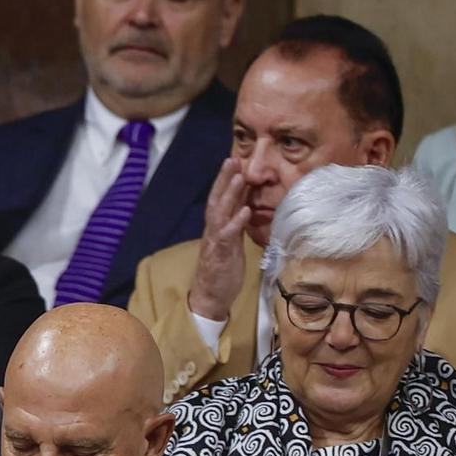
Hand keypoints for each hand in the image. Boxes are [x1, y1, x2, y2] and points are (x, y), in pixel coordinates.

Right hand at [187, 156, 252, 321]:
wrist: (210, 296)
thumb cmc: (222, 270)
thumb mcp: (232, 243)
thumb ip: (236, 225)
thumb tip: (244, 207)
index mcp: (217, 227)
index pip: (220, 199)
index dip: (226, 180)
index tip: (234, 161)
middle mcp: (214, 230)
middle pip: (217, 199)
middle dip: (225, 179)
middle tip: (232, 159)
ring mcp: (215, 240)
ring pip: (220, 212)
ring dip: (230, 194)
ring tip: (239, 177)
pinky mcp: (221, 253)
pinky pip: (228, 235)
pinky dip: (237, 222)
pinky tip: (246, 210)